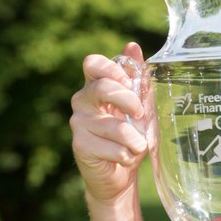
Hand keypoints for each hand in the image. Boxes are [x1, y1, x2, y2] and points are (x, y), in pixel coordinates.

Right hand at [69, 42, 148, 203]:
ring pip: (115, 125)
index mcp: (96, 86)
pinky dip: (127, 155)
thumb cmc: (131, 136)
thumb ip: (137, 79)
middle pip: (102, 88)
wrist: (120, 174)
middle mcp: (82, 101)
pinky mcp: (80, 145)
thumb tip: (132, 46)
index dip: (109, 68)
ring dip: (136, 140)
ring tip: (138, 146)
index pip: (92, 64)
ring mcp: (78, 123)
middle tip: (141, 115)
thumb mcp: (140, 106)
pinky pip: (113, 147)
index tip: (127, 81)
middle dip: (129, 101)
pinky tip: (125, 158)